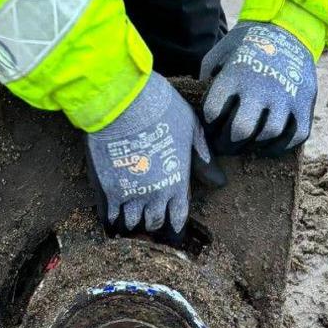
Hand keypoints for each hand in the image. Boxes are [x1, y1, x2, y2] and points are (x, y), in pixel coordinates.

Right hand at [85, 73, 222, 234]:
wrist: (124, 102)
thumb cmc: (162, 109)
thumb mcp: (191, 129)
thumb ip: (203, 158)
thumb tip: (220, 182)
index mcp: (178, 183)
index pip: (178, 218)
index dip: (175, 225)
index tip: (171, 224)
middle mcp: (155, 195)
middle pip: (153, 223)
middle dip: (152, 222)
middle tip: (147, 216)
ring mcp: (130, 194)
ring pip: (131, 223)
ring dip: (130, 221)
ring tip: (128, 216)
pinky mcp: (107, 190)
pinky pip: (109, 217)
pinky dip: (110, 218)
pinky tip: (111, 214)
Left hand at [200, 21, 316, 156]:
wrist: (288, 30)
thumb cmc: (247, 45)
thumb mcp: (220, 53)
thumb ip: (208, 78)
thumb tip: (201, 107)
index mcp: (235, 74)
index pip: (213, 112)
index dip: (208, 123)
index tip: (211, 124)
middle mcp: (261, 87)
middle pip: (241, 130)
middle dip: (229, 142)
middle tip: (226, 144)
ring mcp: (286, 97)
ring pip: (268, 135)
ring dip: (254, 144)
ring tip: (247, 143)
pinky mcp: (304, 104)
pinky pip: (294, 136)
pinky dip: (280, 145)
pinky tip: (268, 143)